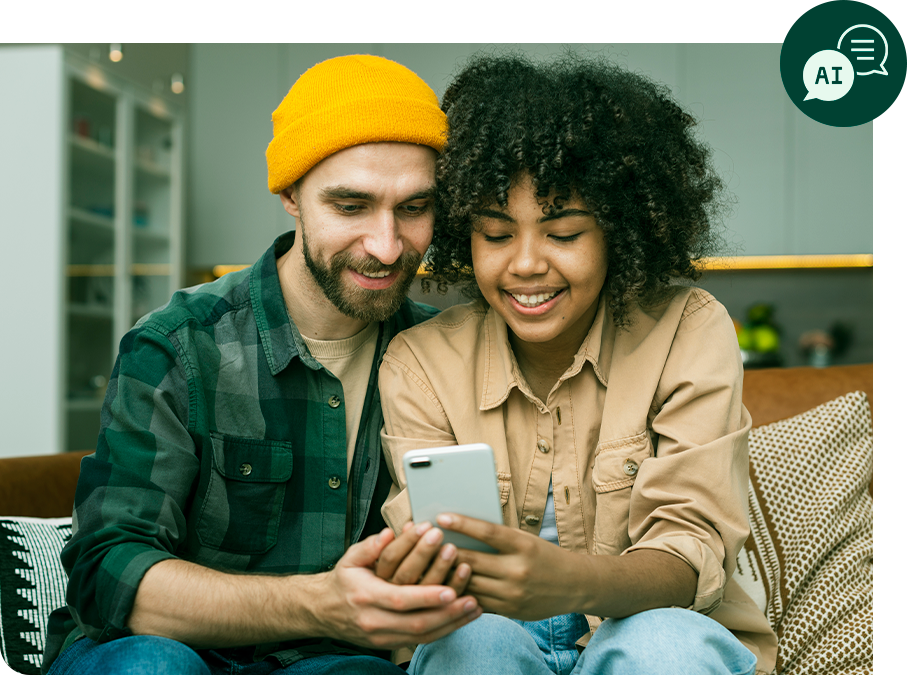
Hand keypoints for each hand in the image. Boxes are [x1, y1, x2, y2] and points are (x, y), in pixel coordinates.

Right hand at [316, 528, 481, 648]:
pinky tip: (461, 619)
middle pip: (416, 622)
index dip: (427, 596)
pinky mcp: (389, 643)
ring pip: (422, 635)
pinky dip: (443, 631)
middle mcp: (374, 621)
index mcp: (366, 596)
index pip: (400, 599)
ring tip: (474, 608)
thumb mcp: (350, 558)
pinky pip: (420, 641)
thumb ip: (371, 546)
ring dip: (451, 623)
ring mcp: (381, 636)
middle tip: (472, 600)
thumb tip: (389, 534)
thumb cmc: (343, 580)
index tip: (452, 589)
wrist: (323, 610)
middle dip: (447, 613)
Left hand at [436, 513, 584, 620]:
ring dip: (447, 574)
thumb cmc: (544, 555)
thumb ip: (497, 538)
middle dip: (446, 552)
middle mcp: (519, 570)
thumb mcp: (525, 540)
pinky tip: (445, 584)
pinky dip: (461, 591)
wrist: (574, 585)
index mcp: (524, 546)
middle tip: (423, 541)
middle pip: (473, 560)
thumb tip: (460, 530)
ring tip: (427, 563)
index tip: (441, 517)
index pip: (488, 532)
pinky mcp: (510, 610)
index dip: (463, 524)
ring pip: (470, 583)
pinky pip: (478, 601)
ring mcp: (513, 594)